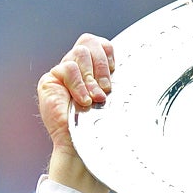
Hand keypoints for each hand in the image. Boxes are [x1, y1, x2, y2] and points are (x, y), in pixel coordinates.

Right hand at [36, 33, 114, 192]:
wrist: (85, 150)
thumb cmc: (102, 131)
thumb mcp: (115, 103)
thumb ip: (116, 84)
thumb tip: (142, 69)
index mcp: (93, 71)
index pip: (99, 43)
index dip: (107, 53)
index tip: (115, 72)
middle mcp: (78, 70)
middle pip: (88, 42)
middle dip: (101, 65)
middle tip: (106, 90)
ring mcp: (63, 75)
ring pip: (79, 53)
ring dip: (91, 79)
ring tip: (95, 100)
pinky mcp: (50, 81)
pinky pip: (67, 68)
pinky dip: (78, 84)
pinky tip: (83, 102)